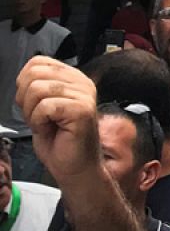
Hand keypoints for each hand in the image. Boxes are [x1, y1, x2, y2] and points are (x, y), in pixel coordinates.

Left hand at [16, 58, 100, 181]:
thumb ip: (38, 85)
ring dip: (32, 112)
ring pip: (37, 89)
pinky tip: (51, 129)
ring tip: (46, 124)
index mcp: (73, 78)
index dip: (25, 84)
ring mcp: (84, 95)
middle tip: (39, 117)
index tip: (35, 105)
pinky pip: (44, 107)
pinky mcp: (82, 109)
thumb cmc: (59, 140)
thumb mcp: (42, 105)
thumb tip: (24, 75)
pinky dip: (39, 122)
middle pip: (34, 74)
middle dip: (26, 98)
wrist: (74, 167)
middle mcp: (82, 83)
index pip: (37, 62)